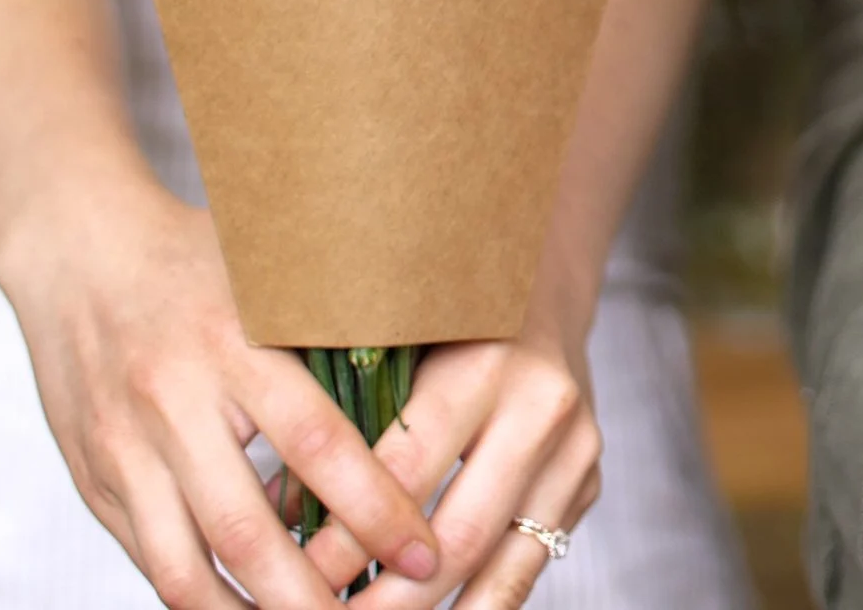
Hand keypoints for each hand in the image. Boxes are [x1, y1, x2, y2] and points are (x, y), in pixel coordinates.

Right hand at [0, 180, 441, 608]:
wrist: (78, 251)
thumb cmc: (203, 259)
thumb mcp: (279, 279)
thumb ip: (341, 335)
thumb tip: (428, 396)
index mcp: (236, 348)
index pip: (319, 446)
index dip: (375, 510)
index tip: (424, 553)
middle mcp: (173, 404)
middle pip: (244, 531)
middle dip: (309, 597)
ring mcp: (123, 449)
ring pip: (183, 565)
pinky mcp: (93, 479)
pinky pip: (148, 558)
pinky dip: (198, 596)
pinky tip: (246, 609)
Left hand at [302, 275, 602, 608]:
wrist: (540, 284)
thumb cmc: (440, 312)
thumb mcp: (389, 340)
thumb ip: (341, 418)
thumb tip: (273, 516)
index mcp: (484, 365)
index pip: (401, 477)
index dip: (341, 541)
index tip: (292, 576)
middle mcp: (541, 410)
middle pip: (459, 538)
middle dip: (386, 601)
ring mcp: (576, 451)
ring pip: (505, 568)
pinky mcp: (589, 481)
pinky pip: (532, 563)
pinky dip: (480, 603)